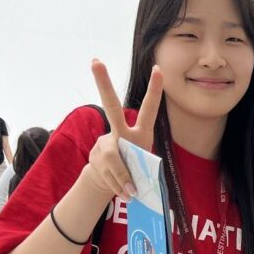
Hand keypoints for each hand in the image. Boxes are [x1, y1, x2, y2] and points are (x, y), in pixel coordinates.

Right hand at [82, 58, 163, 200]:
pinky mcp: (95, 154)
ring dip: (122, 179)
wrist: (108, 183)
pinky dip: (116, 186)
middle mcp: (121, 132)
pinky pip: (107, 173)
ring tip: (130, 192)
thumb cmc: (134, 174)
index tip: (159, 69)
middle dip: (103, 84)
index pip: (149, 109)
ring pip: (112, 158)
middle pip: (111, 107)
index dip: (154, 90)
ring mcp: (105, 141)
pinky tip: (122, 191)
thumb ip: (138, 172)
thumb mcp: (144, 171)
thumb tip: (130, 185)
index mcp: (141, 133)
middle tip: (95, 61)